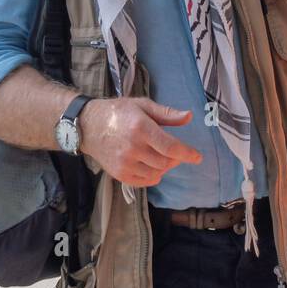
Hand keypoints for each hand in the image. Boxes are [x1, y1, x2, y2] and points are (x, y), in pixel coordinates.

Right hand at [80, 97, 201, 186]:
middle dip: (175, 158)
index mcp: (141, 128)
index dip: (187, 153)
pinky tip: (151, 165)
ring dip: (164, 167)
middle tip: (175, 151)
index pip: (170, 147)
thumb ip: (166, 114)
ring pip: (157, 173)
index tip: (198, 157)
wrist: (88, 126)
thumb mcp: (143, 105)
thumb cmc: (118, 112)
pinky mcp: (119, 174)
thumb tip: (188, 117)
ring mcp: (125, 163)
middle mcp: (133, 148)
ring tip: (160, 155)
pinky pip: (145, 182)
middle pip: (165, 162)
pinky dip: (153, 176)